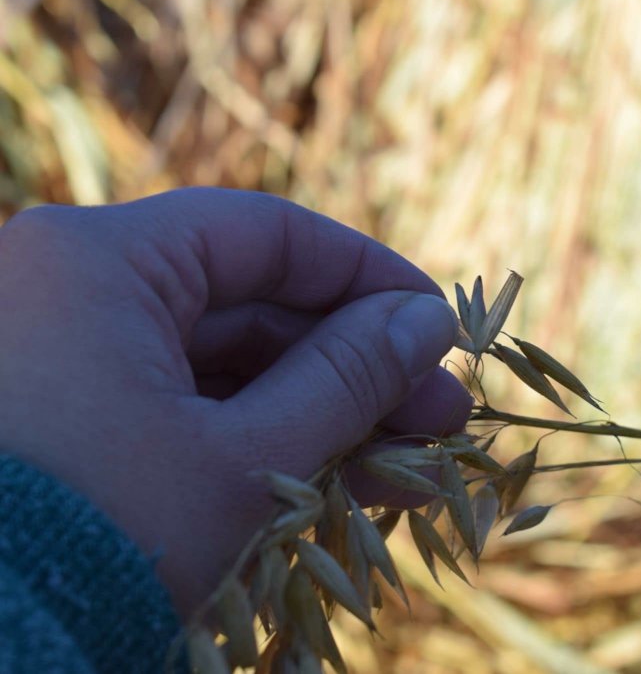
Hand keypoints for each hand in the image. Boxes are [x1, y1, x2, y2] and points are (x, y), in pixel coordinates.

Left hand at [0, 188, 470, 616]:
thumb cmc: (110, 544)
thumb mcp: (250, 459)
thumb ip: (349, 376)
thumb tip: (430, 320)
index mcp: (97, 261)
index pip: (267, 234)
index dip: (368, 278)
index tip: (439, 326)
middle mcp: (68, 291)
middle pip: (251, 307)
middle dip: (356, 367)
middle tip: (439, 416)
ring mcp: (63, 362)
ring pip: (226, 368)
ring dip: (321, 416)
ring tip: (408, 469)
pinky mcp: (68, 425)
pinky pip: (185, 413)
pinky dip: (260, 445)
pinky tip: (339, 486)